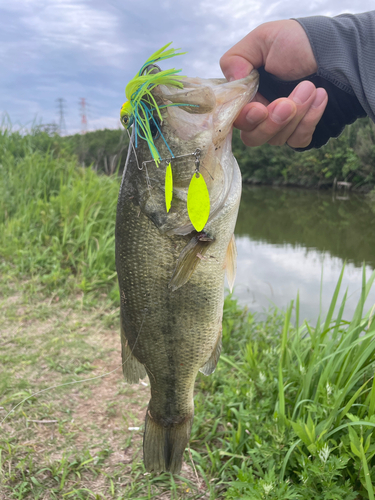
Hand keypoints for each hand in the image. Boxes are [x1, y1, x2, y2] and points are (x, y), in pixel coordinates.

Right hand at [220, 20, 327, 147]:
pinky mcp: (299, 132)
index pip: (234, 120)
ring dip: (296, 115)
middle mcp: (259, 114)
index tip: (260, 109)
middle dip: (272, 122)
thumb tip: (231, 82)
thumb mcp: (262, 39)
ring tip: (310, 87)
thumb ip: (237, 59)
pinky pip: (297, 140)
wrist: (334, 48)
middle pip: (253, 137)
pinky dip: (309, 121)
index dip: (245, 119)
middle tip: (288, 103)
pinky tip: (320, 97)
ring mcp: (279, 125)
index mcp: (245, 95)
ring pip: (277, 139)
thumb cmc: (296, 42)